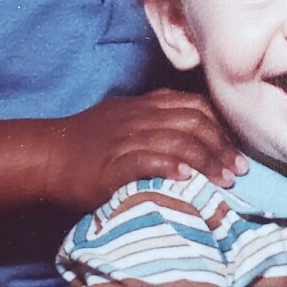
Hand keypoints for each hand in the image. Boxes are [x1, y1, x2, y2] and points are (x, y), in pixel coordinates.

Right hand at [44, 89, 246, 211]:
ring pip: (177, 140)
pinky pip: (146, 159)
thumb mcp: (124, 118)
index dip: (221, 127)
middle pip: (193, 122)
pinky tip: (186, 180)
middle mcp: (139, 117)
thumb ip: (156, 119)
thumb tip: (195, 134)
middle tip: (239, 171)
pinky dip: (170, 167)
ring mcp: (126, 138)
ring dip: (206, 161)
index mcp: (144, 105)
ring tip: (223, 181)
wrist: (48, 156)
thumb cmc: (87, 142)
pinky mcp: (111, 163)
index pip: (195, 105)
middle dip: (221, 146)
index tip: (236, 150)